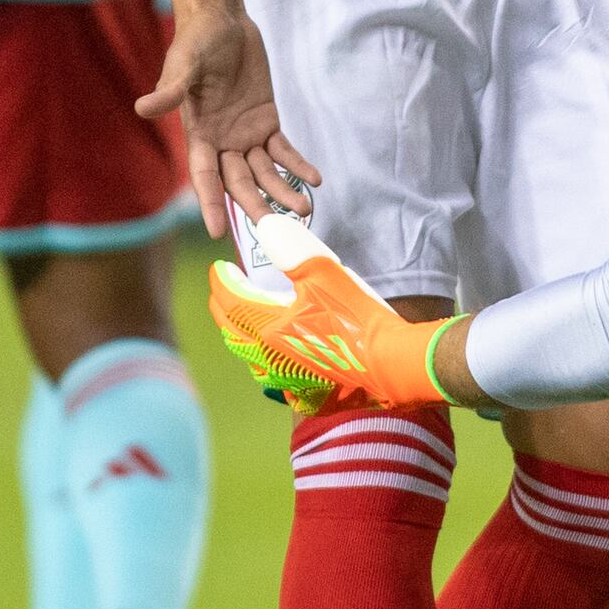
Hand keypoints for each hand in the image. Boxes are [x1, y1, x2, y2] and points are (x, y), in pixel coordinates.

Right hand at [136, 0, 318, 236]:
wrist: (222, 22)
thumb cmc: (196, 42)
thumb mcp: (183, 63)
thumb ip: (171, 88)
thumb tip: (143, 108)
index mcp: (198, 135)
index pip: (204, 177)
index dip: (210, 203)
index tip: (218, 231)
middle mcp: (221, 142)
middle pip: (239, 183)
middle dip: (255, 206)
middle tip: (274, 228)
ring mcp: (245, 135)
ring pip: (264, 173)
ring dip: (282, 191)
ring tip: (302, 209)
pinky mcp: (266, 121)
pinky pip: (283, 150)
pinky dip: (297, 165)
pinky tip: (314, 179)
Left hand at [208, 220, 441, 414]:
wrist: (389, 361)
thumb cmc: (355, 317)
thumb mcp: (324, 274)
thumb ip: (291, 250)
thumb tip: (267, 227)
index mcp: (267, 327)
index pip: (230, 301)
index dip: (222, 281)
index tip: (219, 266)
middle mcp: (268, 353)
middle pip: (232, 328)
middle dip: (224, 304)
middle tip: (226, 285)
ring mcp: (284, 371)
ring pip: (247, 349)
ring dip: (239, 326)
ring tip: (244, 309)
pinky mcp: (302, 381)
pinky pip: (266, 363)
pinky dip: (258, 346)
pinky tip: (272, 338)